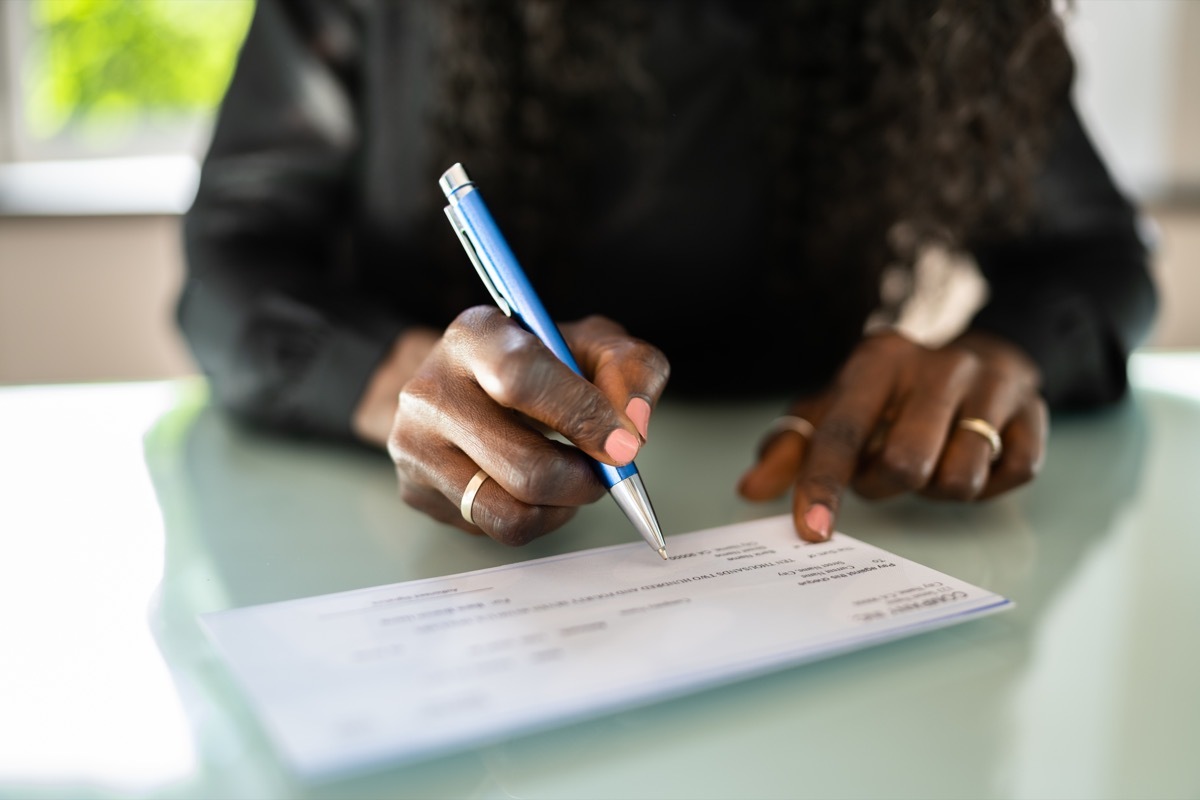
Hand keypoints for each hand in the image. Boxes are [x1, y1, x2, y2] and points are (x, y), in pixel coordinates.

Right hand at [385, 306, 669, 544]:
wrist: (464, 383)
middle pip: (524, 466)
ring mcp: (415, 445)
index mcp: (474, 336)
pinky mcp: (416, 489)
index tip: (621, 444)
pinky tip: (535, 489)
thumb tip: (632, 426)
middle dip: (582, 480)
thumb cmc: (536, 364)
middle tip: (603, 470)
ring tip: (570, 478)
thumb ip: (630, 368)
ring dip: (561, 506)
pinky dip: (535, 518)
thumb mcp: (590, 344)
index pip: (522, 377)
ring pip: (510, 512)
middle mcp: (431, 389)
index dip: (581, 415)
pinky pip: (494, 530)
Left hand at [737, 329, 1046, 541]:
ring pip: (960, 478)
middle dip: (889, 486)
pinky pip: (1013, 475)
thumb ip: (791, 449)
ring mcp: (992, 385)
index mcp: (878, 360)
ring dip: (940, 488)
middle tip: (889, 471)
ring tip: (935, 459)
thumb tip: (750, 490)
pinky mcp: (1035, 411)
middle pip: (904, 463)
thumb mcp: (836, 409)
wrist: (981, 356)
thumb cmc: (894, 396)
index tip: (813, 532)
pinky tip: (976, 457)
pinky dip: (989, 486)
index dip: (823, 485)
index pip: (841, 432)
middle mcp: (937, 365)